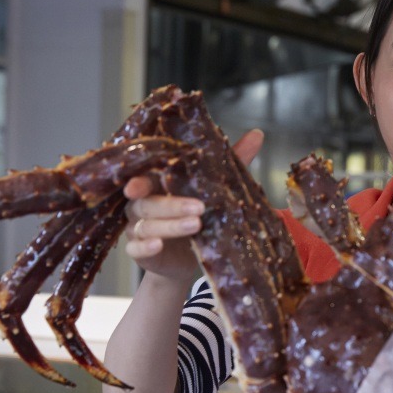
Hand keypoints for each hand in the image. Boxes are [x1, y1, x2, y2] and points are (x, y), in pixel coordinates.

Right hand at [123, 129, 263, 280]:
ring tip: (195, 224)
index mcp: (156, 185)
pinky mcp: (139, 252)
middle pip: (147, 203)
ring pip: (145, 226)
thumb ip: (229, 163)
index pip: (143, 178)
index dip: (140, 181)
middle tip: (200, 207)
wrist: (187, 257)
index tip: (139, 185)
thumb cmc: (198, 214)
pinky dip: (145, 247)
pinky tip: (157, 246)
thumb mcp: (214, 189)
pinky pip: (135, 249)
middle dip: (172, 205)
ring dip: (169, 225)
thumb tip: (257, 135)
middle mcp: (142, 205)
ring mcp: (137, 229)